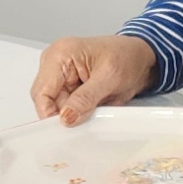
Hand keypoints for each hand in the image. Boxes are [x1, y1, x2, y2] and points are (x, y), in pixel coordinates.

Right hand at [31, 33, 157, 123]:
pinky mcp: (68, 85)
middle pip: (46, 100)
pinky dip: (78, 112)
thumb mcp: (109, 78)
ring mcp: (60, 75)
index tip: (65, 129)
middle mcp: (54, 63)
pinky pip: (66, 106)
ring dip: (73, 113)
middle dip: (63, 114)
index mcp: (60, 55)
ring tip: (94, 110)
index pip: (42, 92)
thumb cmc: (127, 56)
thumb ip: (85, 98)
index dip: (50, 113)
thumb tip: (66, 117)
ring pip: (56, 106)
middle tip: (84, 122)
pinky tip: (92, 109)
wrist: (140, 56)